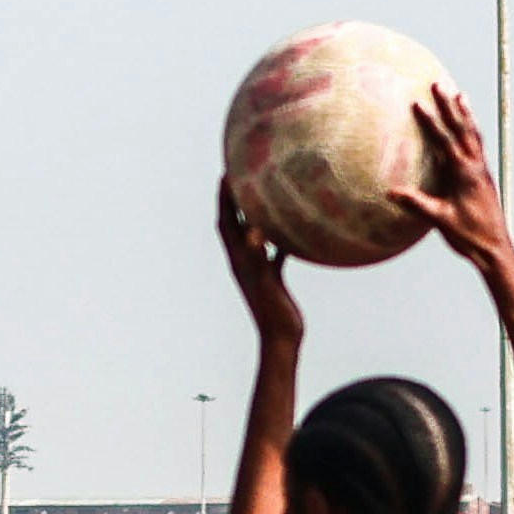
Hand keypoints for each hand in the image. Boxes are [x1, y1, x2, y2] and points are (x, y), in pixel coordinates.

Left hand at [213, 180, 301, 340]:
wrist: (280, 339)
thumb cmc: (273, 313)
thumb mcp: (266, 282)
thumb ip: (259, 258)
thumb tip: (253, 233)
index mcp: (239, 260)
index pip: (227, 222)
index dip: (224, 198)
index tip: (226, 174)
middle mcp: (244, 261)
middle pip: (234, 224)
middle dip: (233, 200)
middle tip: (239, 177)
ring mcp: (257, 269)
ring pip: (251, 236)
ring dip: (252, 216)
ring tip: (260, 195)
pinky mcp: (271, 277)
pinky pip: (271, 251)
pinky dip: (276, 236)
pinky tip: (289, 228)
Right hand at [407, 78, 513, 273]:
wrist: (496, 248)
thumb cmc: (468, 235)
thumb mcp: (440, 220)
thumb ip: (417, 204)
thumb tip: (391, 191)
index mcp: (465, 173)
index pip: (445, 140)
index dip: (431, 121)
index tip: (418, 103)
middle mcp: (476, 166)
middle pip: (462, 128)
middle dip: (449, 105)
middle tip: (439, 84)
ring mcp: (482, 170)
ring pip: (474, 134)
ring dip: (465, 114)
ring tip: (459, 94)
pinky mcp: (484, 176)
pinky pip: (477, 146)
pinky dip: (471, 131)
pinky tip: (468, 128)